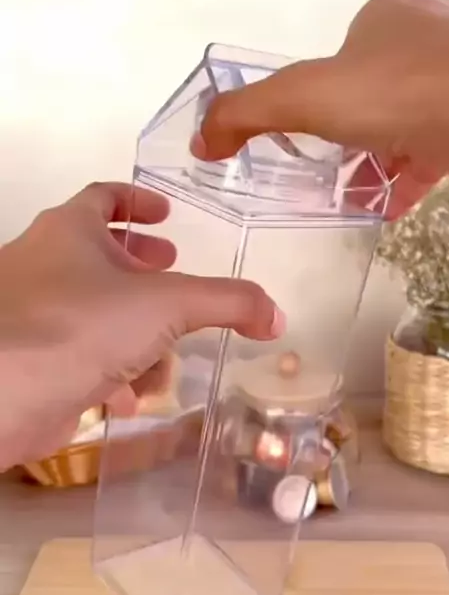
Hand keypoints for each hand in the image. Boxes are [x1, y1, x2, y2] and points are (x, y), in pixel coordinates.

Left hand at [0, 182, 282, 468]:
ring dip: (135, 333)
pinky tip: (128, 398)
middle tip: (170, 273)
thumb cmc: (81, 325)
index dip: (139, 201)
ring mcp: (33, 314)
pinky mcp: (31, 361)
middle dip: (141, 269)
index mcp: (70, 230)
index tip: (167, 214)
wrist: (2, 393)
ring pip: (94, 312)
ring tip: (164, 357)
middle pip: (99, 255)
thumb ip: (227, 303)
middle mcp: (44, 262)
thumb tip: (276, 314)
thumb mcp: (167, 305)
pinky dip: (109, 372)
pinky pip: (79, 356)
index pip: (104, 196)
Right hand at [192, 0, 448, 217]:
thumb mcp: (302, 97)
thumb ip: (245, 114)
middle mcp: (428, 42)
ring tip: (349, 194)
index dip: (319, 93)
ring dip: (376, 159)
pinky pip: (435, 153)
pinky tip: (385, 207)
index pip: (344, 52)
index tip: (304, 133)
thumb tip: (200, 142)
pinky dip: (407, 181)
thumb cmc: (393, 91)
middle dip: (347, 132)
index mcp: (387, 17)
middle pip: (375, 90)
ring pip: (407, 123)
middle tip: (322, 170)